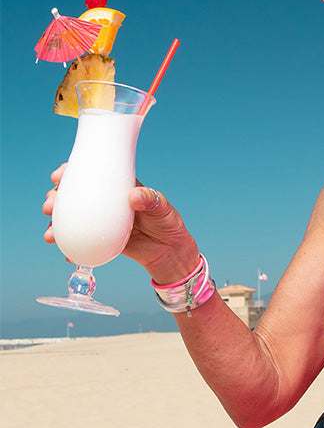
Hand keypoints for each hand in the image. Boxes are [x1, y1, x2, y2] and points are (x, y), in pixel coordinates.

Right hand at [42, 166, 199, 283]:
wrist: (170, 251)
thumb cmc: (168, 223)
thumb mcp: (163, 208)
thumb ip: (151, 200)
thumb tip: (134, 196)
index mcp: (118, 188)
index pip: (91, 174)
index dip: (71, 172)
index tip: (58, 175)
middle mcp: (105, 204)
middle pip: (73, 197)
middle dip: (54, 199)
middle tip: (49, 206)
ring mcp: (101, 223)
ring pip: (72, 220)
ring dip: (56, 225)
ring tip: (50, 235)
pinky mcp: (102, 242)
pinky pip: (82, 243)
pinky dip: (71, 249)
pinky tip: (67, 255)